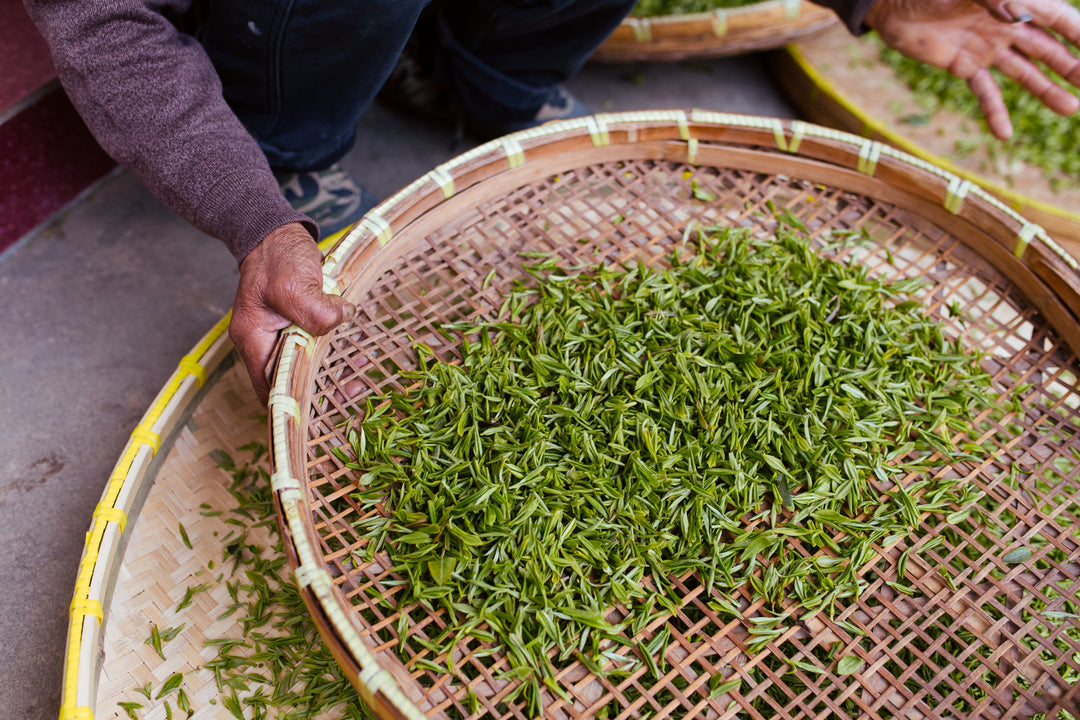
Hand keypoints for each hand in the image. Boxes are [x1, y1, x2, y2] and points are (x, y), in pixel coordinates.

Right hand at [229, 222, 354, 402]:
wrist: (276, 232)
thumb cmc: (277, 256)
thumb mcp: (293, 283)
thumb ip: (314, 310)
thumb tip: (341, 320)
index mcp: (254, 339)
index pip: (268, 386)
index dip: (293, 403)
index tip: (323, 408)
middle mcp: (262, 342)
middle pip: (288, 380)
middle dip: (319, 391)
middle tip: (353, 391)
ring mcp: (279, 334)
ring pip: (303, 367)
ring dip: (330, 374)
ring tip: (359, 379)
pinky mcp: (296, 325)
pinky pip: (313, 348)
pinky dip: (332, 355)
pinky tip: (355, 356)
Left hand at [865, 0, 1079, 139]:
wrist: (893, 4)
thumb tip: (1018, 17)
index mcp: (1015, 1)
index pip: (1058, 19)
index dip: (1079, 35)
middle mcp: (1007, 25)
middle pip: (1047, 49)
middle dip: (1071, 66)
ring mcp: (986, 47)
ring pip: (1023, 72)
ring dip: (1046, 91)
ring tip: (1070, 109)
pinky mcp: (963, 65)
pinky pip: (984, 91)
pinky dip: (994, 112)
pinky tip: (1004, 134)